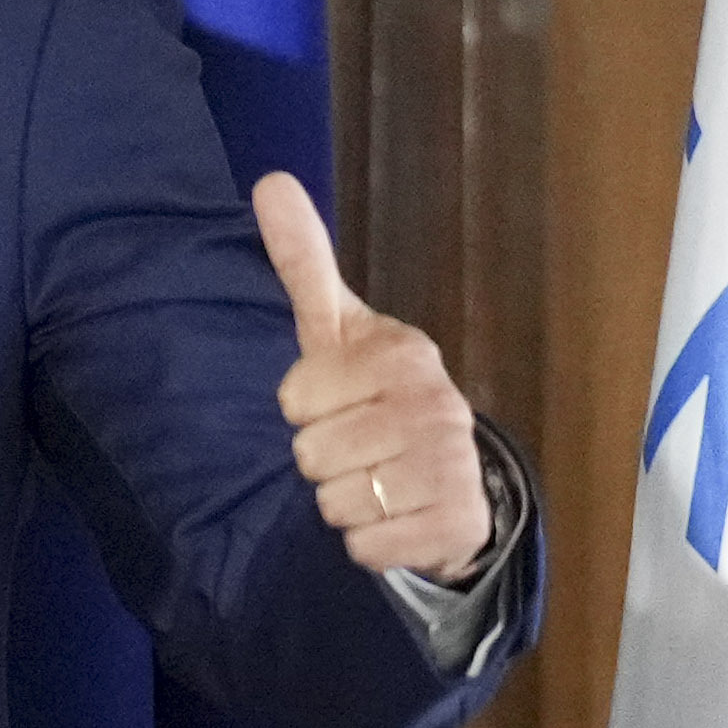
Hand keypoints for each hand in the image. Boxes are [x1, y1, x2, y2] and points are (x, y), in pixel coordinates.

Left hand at [265, 178, 500, 584]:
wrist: (449, 482)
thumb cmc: (374, 401)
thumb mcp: (335, 332)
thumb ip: (302, 262)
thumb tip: (269, 180)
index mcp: (403, 354)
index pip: (296, 395)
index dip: (300, 409)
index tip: (331, 404)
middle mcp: (437, 404)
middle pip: (310, 454)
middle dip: (319, 462)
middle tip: (353, 452)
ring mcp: (454, 464)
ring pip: (335, 502)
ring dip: (341, 505)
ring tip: (372, 485)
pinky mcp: (459, 524)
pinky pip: (367, 547)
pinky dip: (367, 545)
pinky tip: (393, 520)